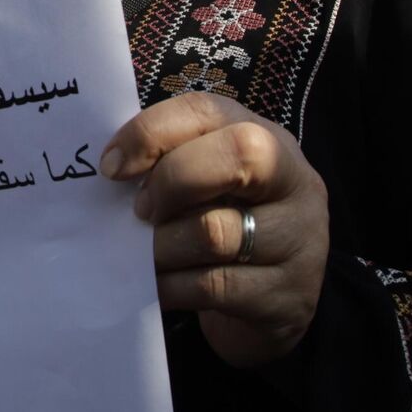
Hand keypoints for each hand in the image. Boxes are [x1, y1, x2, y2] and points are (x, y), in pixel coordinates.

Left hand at [101, 93, 328, 367]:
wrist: (273, 300)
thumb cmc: (225, 224)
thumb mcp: (208, 183)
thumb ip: (169, 164)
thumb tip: (112, 169)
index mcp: (265, 138)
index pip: (207, 111)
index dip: (151, 133)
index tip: (111, 167)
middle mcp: (293, 180)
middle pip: (236, 156)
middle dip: (170, 183)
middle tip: (141, 213)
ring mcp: (299, 238)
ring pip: (215, 231)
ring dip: (162, 247)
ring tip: (147, 256)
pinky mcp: (289, 293)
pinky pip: (213, 286)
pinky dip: (171, 286)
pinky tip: (159, 287)